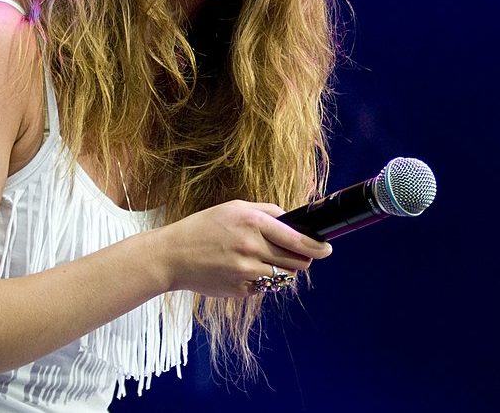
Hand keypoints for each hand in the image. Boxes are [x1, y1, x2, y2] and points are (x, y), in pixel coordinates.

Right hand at [159, 199, 331, 297]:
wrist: (173, 256)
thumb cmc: (203, 228)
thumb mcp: (233, 208)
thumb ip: (266, 211)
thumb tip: (292, 220)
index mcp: (252, 222)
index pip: (297, 240)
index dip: (317, 246)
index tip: (326, 249)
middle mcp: (252, 247)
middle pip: (297, 261)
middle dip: (300, 258)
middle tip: (291, 254)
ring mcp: (247, 272)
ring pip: (283, 276)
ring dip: (280, 269)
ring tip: (260, 259)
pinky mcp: (241, 291)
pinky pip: (264, 287)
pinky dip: (260, 280)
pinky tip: (241, 269)